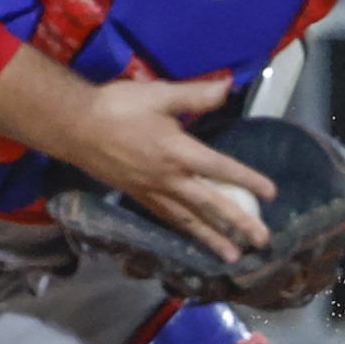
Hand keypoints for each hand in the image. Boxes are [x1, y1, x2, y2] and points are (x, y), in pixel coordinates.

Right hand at [57, 76, 275, 262]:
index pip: (221, 169)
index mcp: (178, 151)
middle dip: (238, 224)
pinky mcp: (138, 197)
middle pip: (210, 205)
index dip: (248, 180)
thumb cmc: (116, 107)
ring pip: (188, 220)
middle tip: (262, 242)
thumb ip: (196, 95)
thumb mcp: (159, 95)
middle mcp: (169, 178)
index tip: (271, 194)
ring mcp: (152, 191)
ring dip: (212, 238)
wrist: (73, 126)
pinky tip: (195, 239)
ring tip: (232, 256)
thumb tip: (228, 86)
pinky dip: (184, 231)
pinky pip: (167, 219)